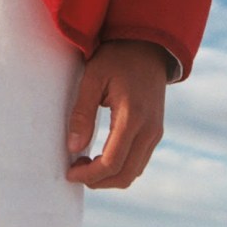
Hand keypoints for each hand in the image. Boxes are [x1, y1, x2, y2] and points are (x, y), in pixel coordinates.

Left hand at [66, 39, 166, 188]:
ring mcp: (156, 132)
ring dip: (110, 177)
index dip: (90, 174)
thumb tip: (73, 148)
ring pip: (134, 171)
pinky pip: (139, 161)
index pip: (112, 162)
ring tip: (85, 164)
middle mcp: (149, 129)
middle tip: (75, 171)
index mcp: (133, 117)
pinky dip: (121, 167)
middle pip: (125, 174)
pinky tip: (102, 157)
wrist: (146, 45)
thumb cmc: (116, 58)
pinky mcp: (156, 131)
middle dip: (98, 181)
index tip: (70, 172)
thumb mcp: (93, 78)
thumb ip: (82, 113)